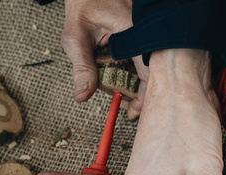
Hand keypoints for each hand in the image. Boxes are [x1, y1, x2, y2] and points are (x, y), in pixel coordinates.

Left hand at [60, 0, 147, 118]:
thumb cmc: (82, 6)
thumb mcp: (75, 38)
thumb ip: (81, 68)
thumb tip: (82, 96)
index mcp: (132, 32)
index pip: (148, 73)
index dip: (143, 98)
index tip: (130, 113)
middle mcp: (144, 33)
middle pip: (150, 75)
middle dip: (137, 94)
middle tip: (122, 105)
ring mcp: (145, 35)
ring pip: (146, 69)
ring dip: (133, 84)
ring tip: (117, 90)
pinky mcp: (142, 38)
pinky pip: (141, 60)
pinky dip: (131, 72)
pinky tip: (118, 74)